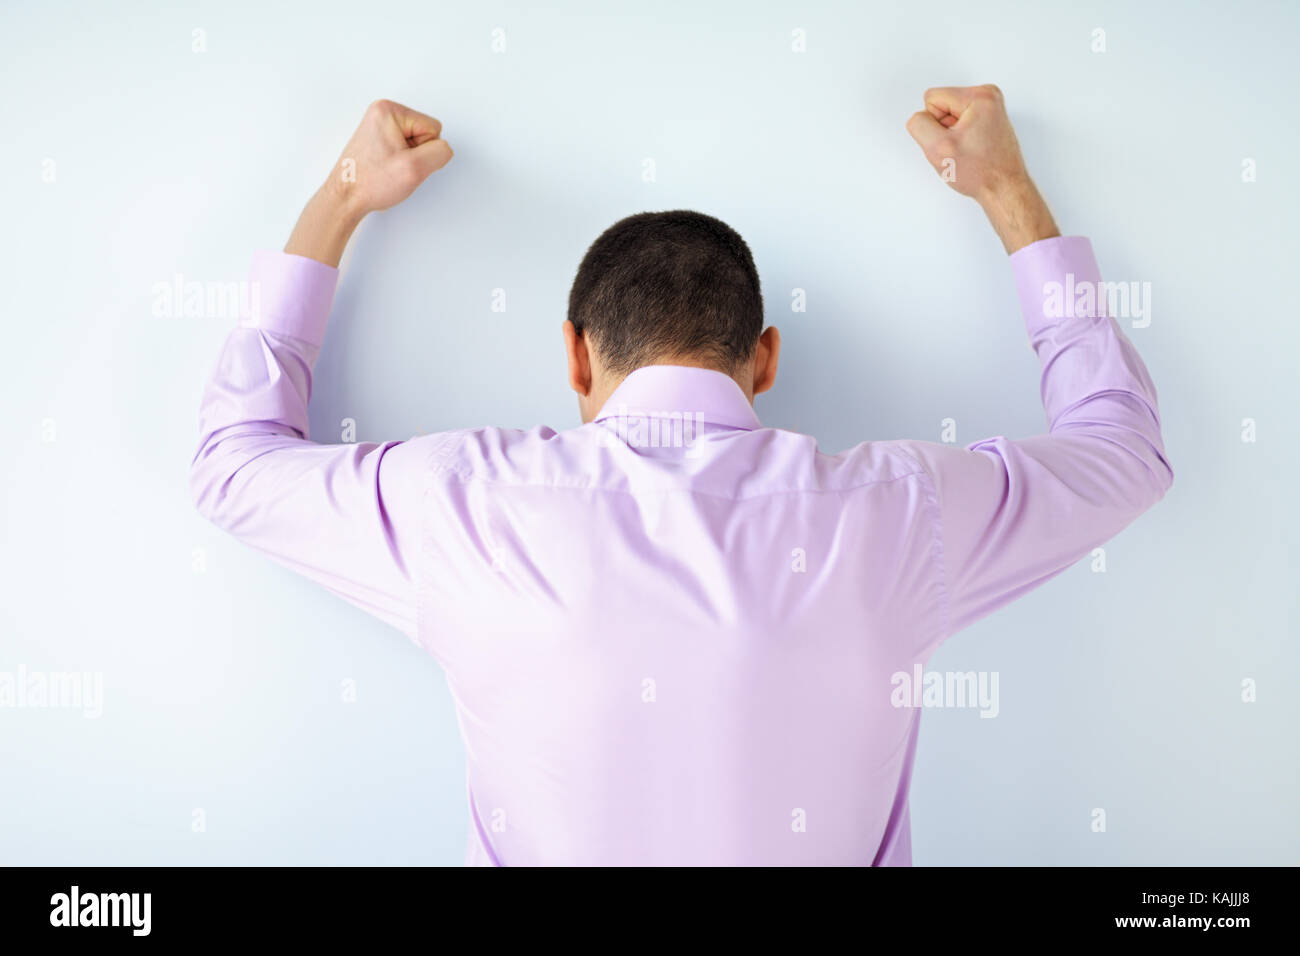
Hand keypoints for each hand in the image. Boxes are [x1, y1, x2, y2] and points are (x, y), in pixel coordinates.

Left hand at [327, 99, 452, 215]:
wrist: (345, 198)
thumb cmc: (369, 183)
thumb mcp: (415, 168)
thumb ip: (440, 152)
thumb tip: (442, 148)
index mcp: (389, 111)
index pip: (433, 128)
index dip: (424, 152)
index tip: (403, 162)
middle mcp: (382, 113)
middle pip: (425, 134)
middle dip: (417, 155)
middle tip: (397, 168)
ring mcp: (379, 126)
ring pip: (416, 144)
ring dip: (409, 161)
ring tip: (390, 170)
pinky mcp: (378, 139)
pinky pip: (405, 149)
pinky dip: (400, 162)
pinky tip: (386, 170)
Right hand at [905, 85, 1058, 253]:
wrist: (1004, 189)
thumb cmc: (981, 173)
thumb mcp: (937, 149)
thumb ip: (919, 125)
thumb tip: (919, 118)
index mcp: (980, 95)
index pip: (932, 98)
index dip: (934, 125)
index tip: (952, 141)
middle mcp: (988, 96)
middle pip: (941, 105)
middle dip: (943, 130)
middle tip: (959, 148)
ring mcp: (990, 107)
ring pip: (949, 116)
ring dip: (951, 136)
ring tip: (967, 150)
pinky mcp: (988, 119)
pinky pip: (959, 124)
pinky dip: (960, 138)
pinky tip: (971, 150)